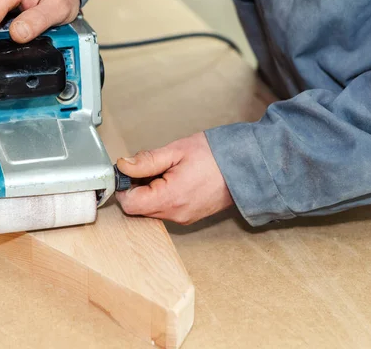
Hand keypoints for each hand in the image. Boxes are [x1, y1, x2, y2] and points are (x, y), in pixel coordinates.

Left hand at [115, 132, 233, 224]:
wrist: (247, 166)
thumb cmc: (216, 156)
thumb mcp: (176, 151)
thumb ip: (147, 160)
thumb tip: (124, 166)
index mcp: (171, 198)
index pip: (129, 204)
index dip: (123, 186)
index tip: (129, 171)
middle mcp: (176, 214)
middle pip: (138, 208)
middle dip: (136, 187)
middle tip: (149, 166)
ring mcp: (183, 218)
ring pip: (150, 209)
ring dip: (149, 191)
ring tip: (165, 171)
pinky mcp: (189, 216)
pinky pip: (164, 210)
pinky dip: (161, 195)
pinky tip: (172, 179)